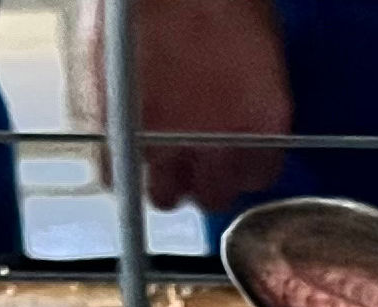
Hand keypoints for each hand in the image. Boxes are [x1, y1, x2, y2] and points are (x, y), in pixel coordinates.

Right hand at [78, 0, 291, 212]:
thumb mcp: (258, 40)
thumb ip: (250, 90)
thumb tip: (237, 107)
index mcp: (263, 123)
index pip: (257, 175)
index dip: (239, 165)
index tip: (229, 155)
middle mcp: (219, 145)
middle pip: (213, 195)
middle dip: (202, 180)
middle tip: (189, 158)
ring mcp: (166, 145)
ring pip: (163, 195)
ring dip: (159, 179)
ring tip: (152, 152)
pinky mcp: (118, 136)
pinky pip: (114, 174)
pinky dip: (115, 164)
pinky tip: (119, 140)